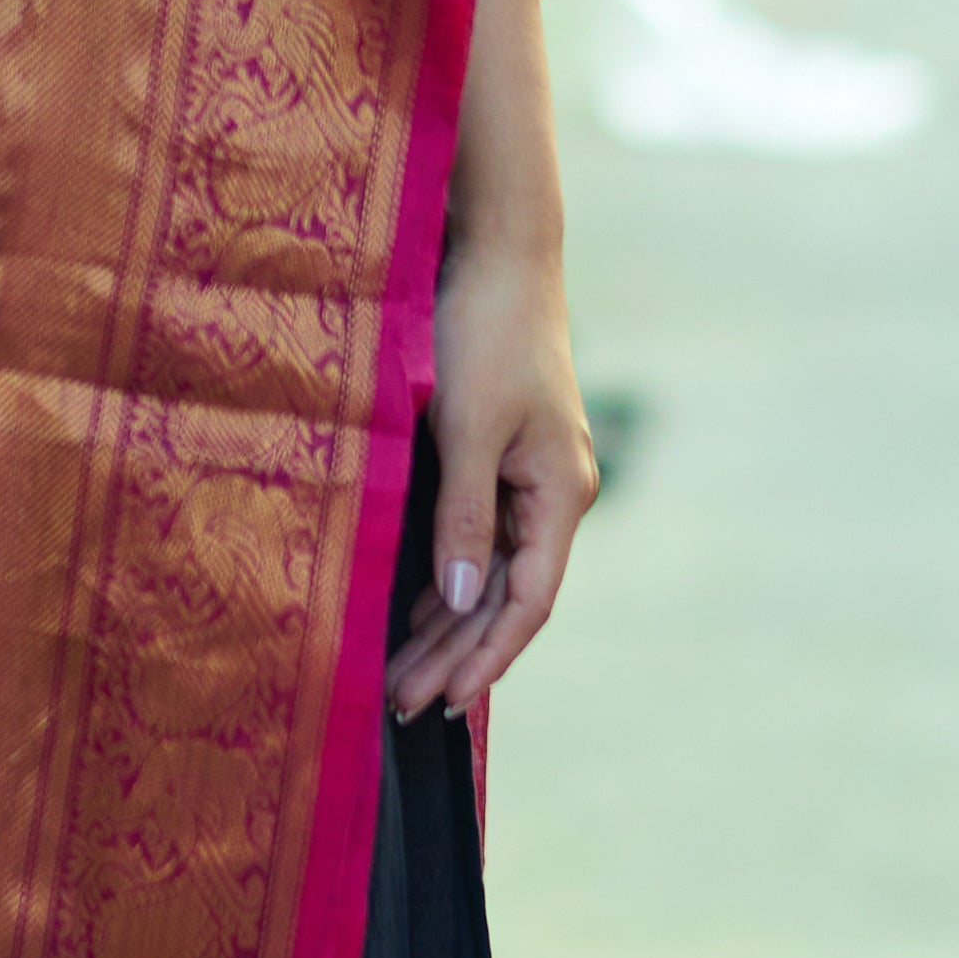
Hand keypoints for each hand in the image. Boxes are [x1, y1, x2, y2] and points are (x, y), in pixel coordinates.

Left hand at [387, 238, 596, 720]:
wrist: (497, 253)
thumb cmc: (484, 333)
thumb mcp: (468, 428)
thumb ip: (464, 517)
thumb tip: (462, 600)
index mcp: (560, 494)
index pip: (528, 601)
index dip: (486, 656)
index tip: (444, 702)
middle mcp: (552, 495)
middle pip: (504, 597)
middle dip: (455, 655)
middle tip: (401, 704)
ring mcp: (528, 477)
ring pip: (488, 573)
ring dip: (446, 625)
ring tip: (398, 675)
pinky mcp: (498, 457)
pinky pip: (476, 539)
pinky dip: (444, 579)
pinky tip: (411, 610)